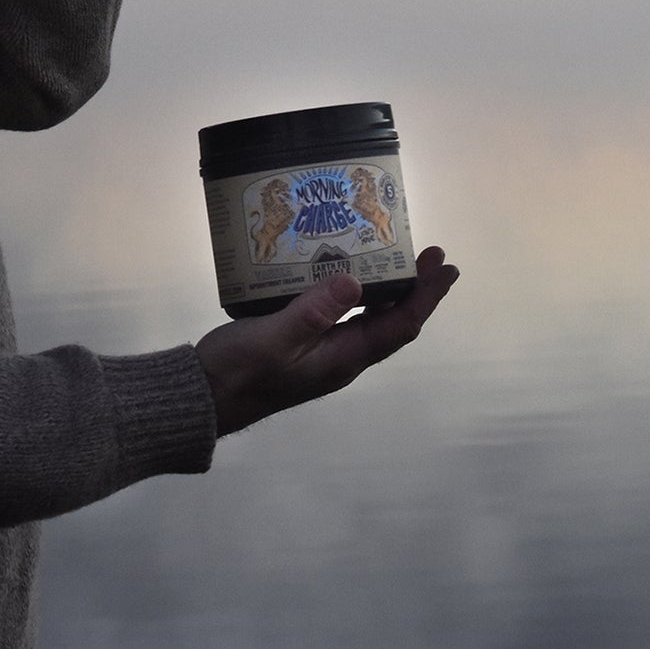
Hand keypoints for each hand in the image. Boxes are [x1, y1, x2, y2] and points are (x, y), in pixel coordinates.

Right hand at [195, 246, 459, 436]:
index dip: (426, 296)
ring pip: (369, 317)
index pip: (400, 325)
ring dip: (389, 288)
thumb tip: (355, 282)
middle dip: (415, 288)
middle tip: (429, 253)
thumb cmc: (240, 370)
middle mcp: (341, 356)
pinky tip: (341, 271)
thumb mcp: (274, 339)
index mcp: (344, 358)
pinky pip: (342, 314)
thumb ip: (313, 312)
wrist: (205, 397)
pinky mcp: (302, 342)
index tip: (444, 266)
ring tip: (395, 256)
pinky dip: (356, 291)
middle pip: (392, 320)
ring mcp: (322, 351)